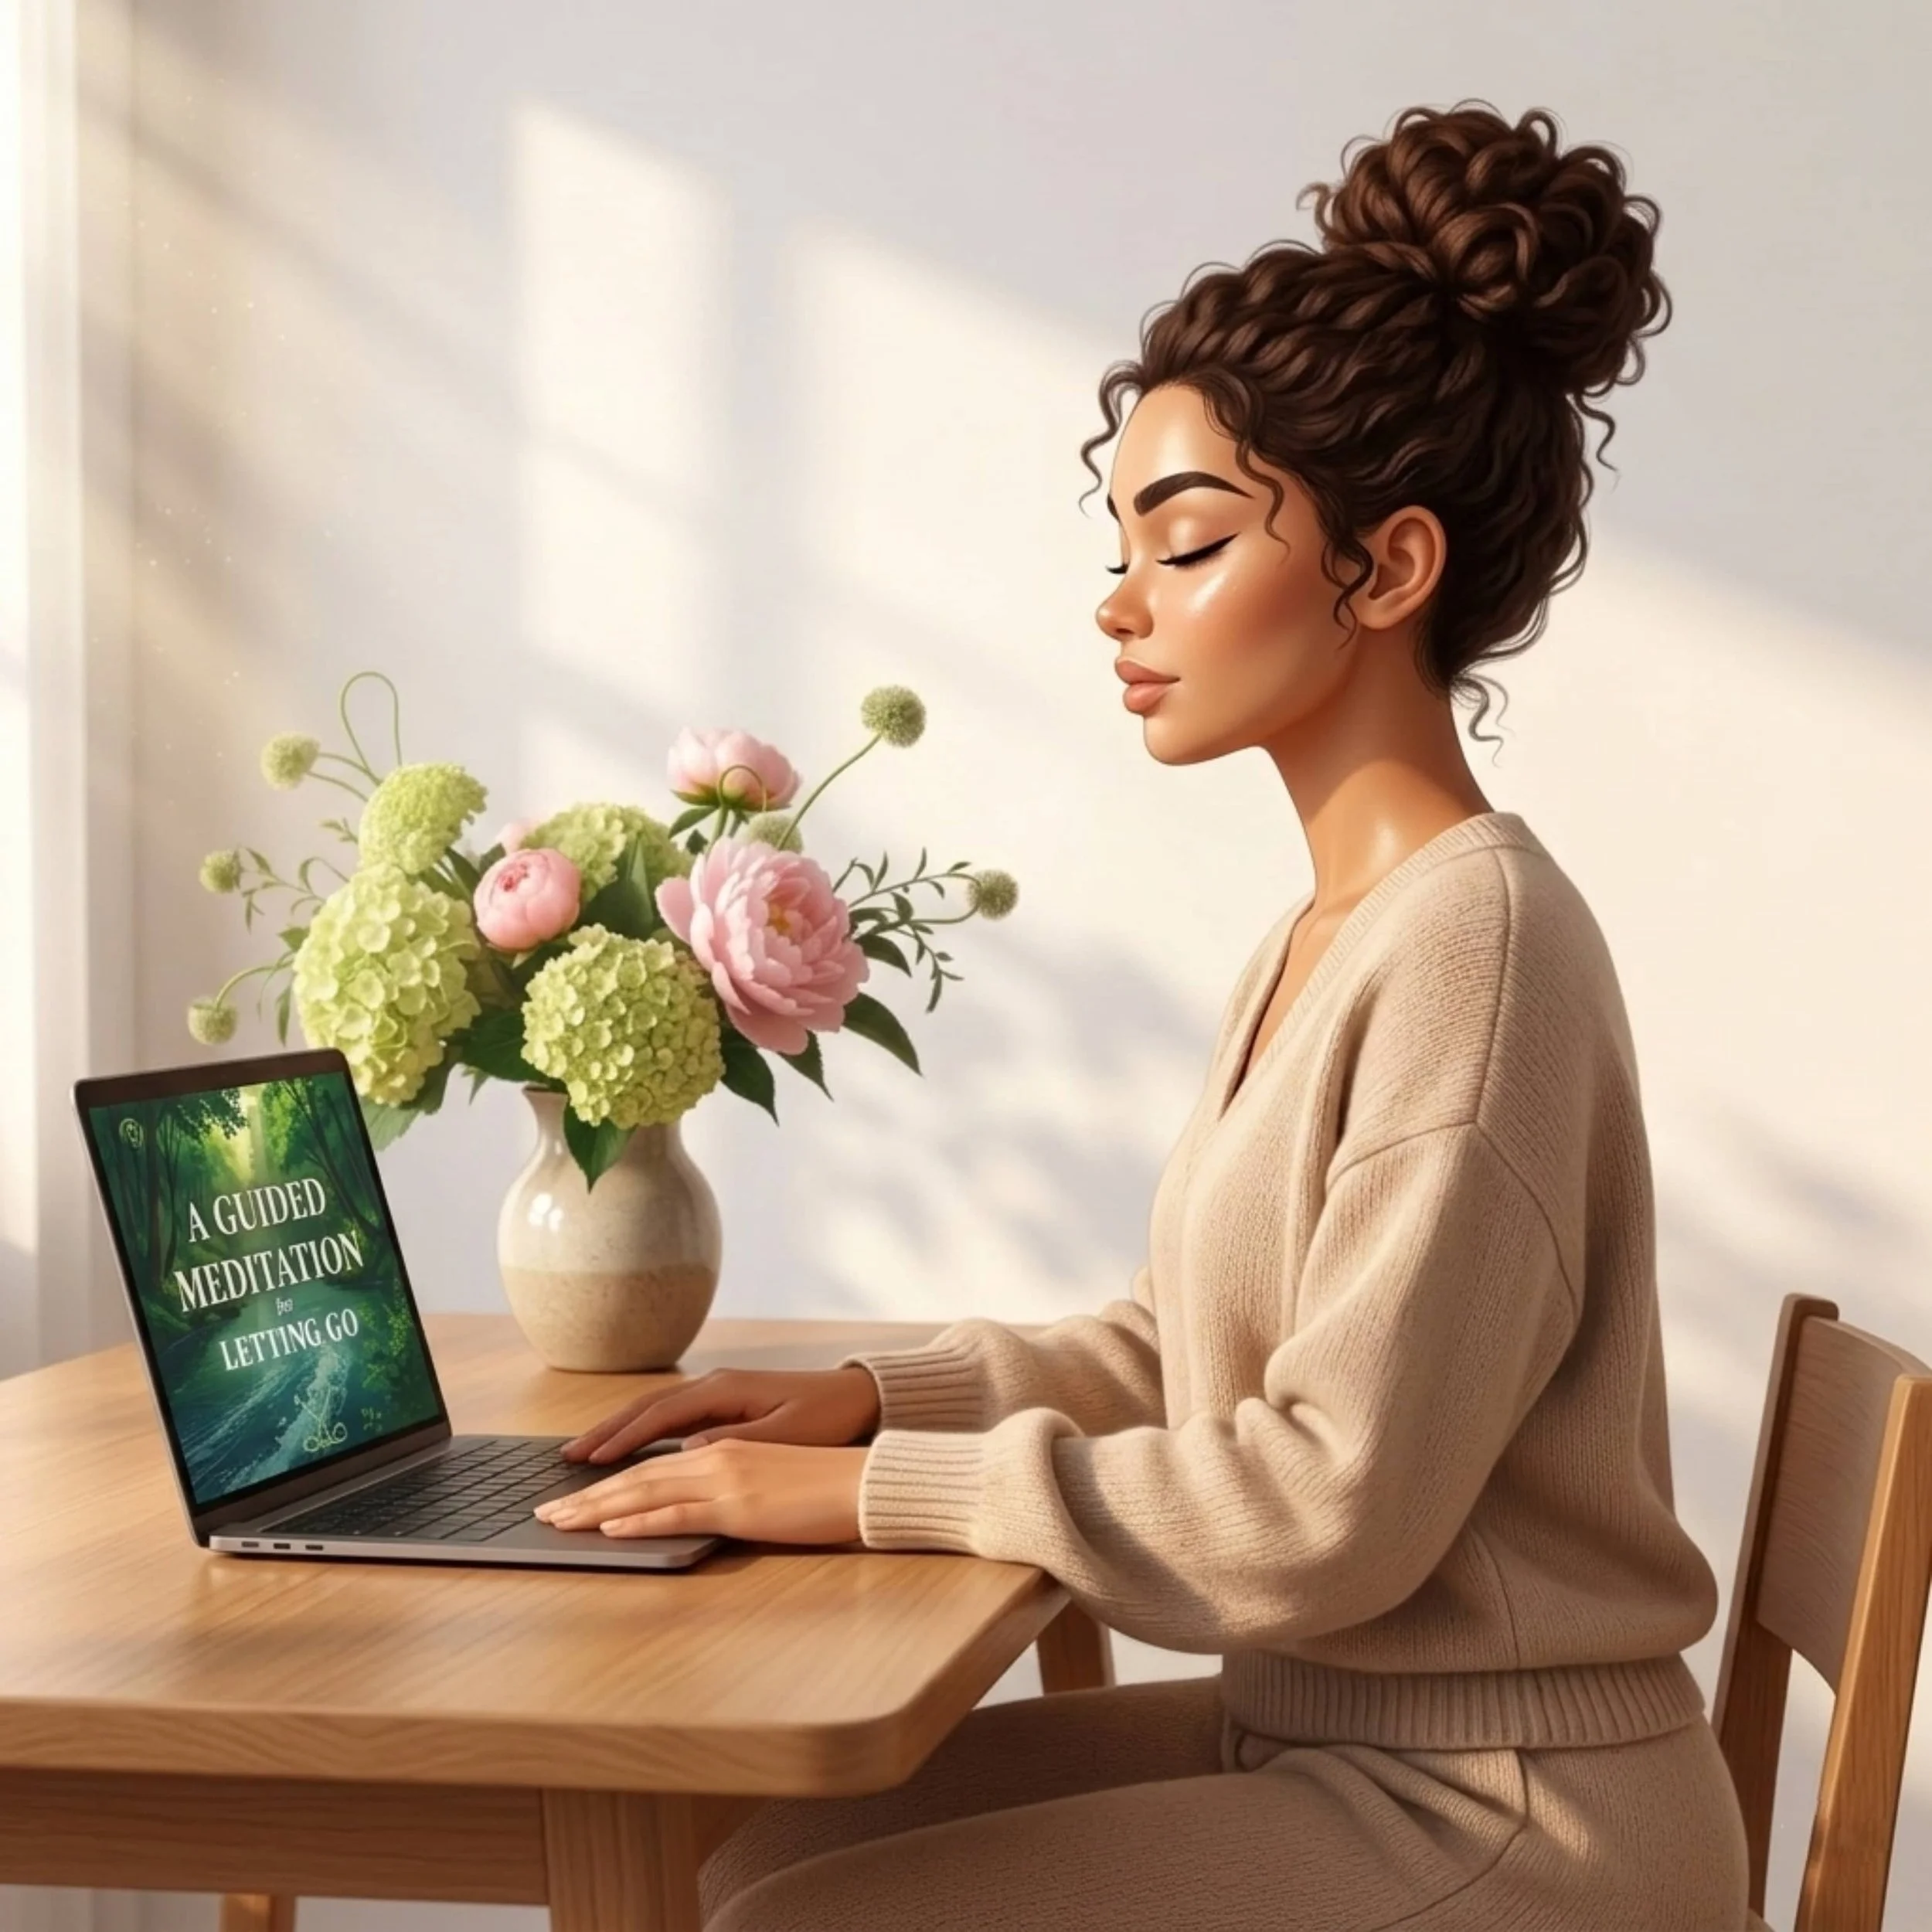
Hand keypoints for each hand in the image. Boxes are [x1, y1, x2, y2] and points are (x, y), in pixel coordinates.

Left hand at [535, 1439, 868, 1544]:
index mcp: (722, 1445)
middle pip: (636, 1473)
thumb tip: (689, 1483)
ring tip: (559, 1521)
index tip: (571, 1493)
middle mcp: (715, 1454)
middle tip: (544, 1511)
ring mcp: (725, 1479)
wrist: (866, 1481)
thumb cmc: (824, 1482)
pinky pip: (677, 1514)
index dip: (607, 1477)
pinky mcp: (738, 1507)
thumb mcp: (766, 1473)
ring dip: (596, 1508)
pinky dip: (639, 1521)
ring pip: (645, 1490)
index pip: (651, 1461)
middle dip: (585, 1494)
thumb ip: (725, 1476)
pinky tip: (611, 1530)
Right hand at [560, 1366, 882, 1461]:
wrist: (859, 1396)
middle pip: (646, 1407)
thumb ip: (735, 1444)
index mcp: (725, 1390)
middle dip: (605, 1432)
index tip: (590, 1461)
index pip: (660, 1415)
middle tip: (567, 1458)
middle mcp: (714, 1385)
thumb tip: (686, 1451)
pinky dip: (642, 1430)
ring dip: (618, 1430)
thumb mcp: (784, 1434)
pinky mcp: (725, 1402)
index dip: (623, 1439)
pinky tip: (626, 1447)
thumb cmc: (826, 1418)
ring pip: (655, 1411)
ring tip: (583, 1453)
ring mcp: (718, 1391)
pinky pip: (671, 1416)